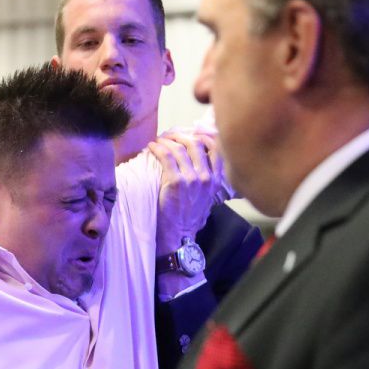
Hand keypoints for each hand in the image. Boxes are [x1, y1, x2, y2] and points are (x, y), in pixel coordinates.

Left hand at [150, 129, 222, 255]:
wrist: (179, 235)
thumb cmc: (190, 218)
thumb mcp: (207, 199)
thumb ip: (208, 181)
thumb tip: (201, 163)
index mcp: (216, 180)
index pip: (217, 149)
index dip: (204, 136)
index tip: (193, 132)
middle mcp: (206, 177)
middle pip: (196, 144)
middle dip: (181, 135)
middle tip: (170, 135)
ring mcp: (191, 179)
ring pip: (179, 148)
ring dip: (167, 140)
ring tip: (158, 140)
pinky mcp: (175, 181)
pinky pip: (166, 156)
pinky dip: (158, 148)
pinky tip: (151, 147)